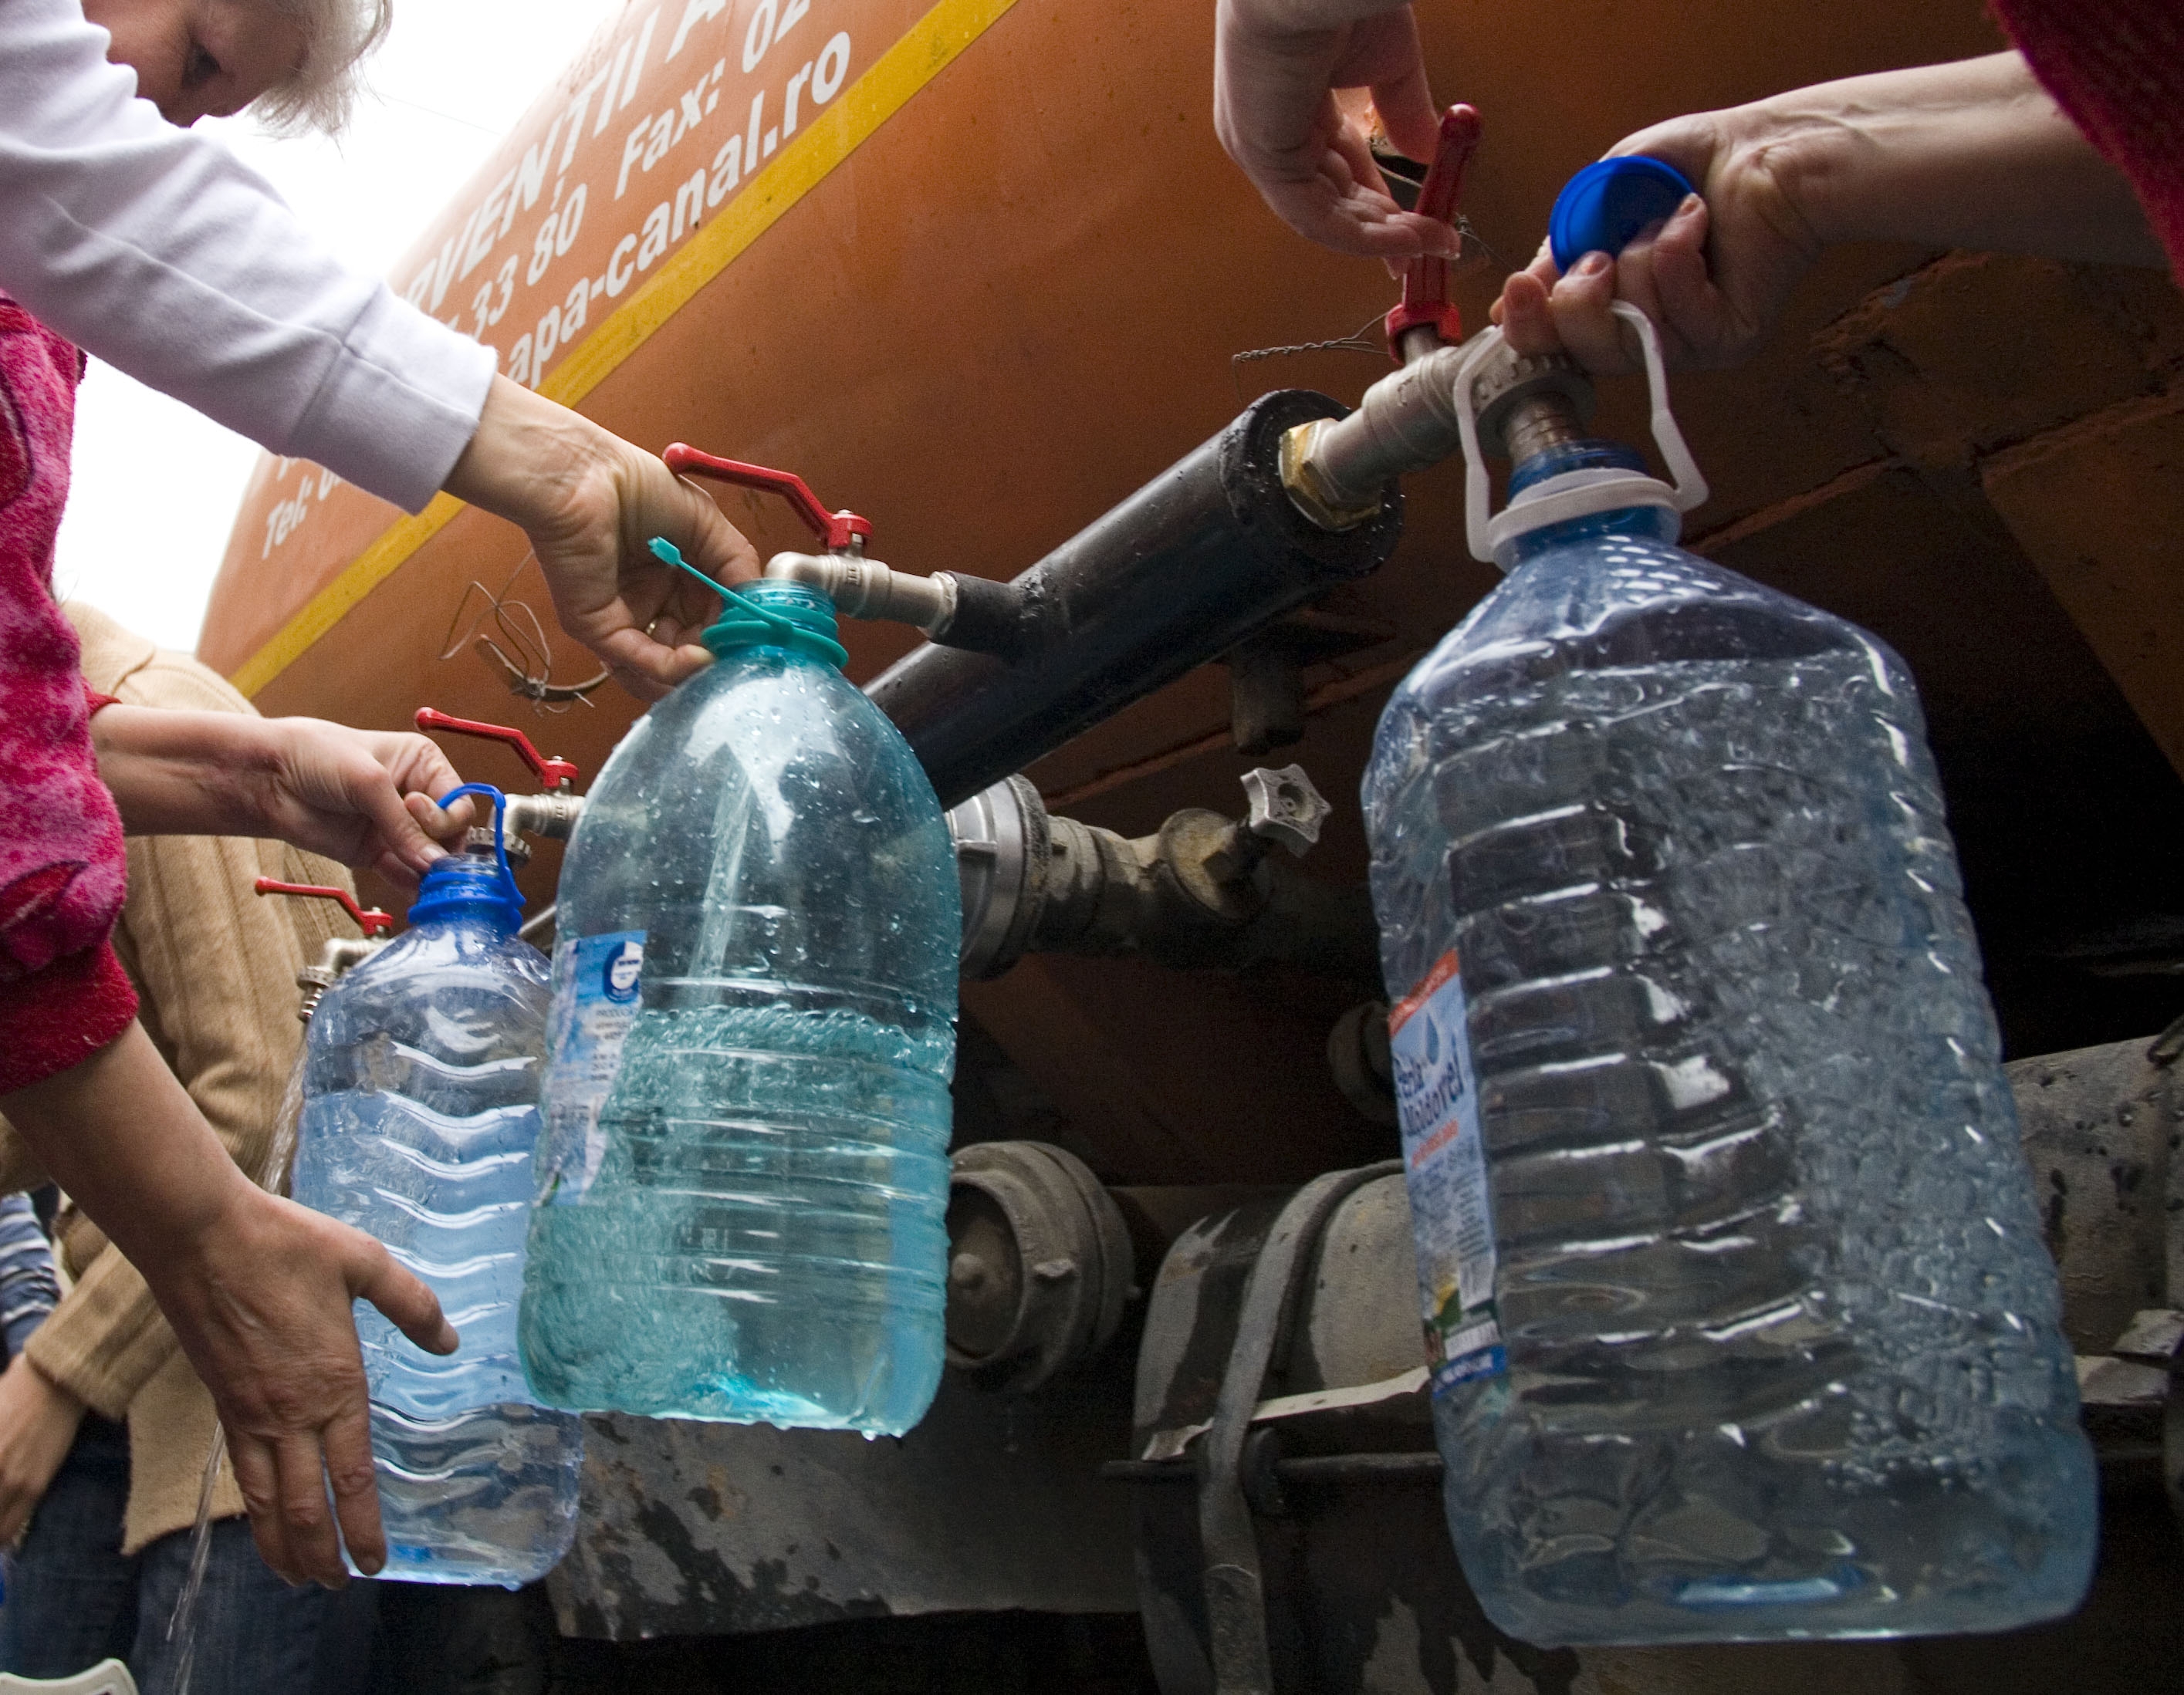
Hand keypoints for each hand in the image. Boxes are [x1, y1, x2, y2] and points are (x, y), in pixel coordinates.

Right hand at [0, 1022, 457, 1586]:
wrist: (202, 1237)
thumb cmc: (287, 1245)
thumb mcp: (367, 1264)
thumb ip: (413, 1306)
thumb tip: (448, 1342)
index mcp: (334, 1384)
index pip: (352, 1477)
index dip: (364, 1527)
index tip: (376, 1563)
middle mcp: (291, 1412)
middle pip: (307, 1507)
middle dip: (325, 1555)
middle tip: (341, 1586)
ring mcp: (250, 1412)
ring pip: (268, 1501)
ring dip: (285, 1546)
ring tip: (302, 1579)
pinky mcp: (222, 1403)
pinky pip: (242, 1473)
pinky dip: (254, 1511)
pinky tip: (263, 1519)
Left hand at [249, 720, 472, 886]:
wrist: (267, 778)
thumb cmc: (316, 757)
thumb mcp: (367, 782)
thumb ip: (403, 825)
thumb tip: (435, 863)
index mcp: (423, 765)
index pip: (457, 800)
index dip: (446, 815)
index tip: (414, 811)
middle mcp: (417, 796)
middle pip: (451, 833)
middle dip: (442, 848)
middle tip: (424, 857)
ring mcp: (396, 828)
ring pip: (431, 857)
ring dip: (431, 873)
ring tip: (430, 885)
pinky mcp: (376, 853)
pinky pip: (404, 875)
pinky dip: (412, 887)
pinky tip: (418, 896)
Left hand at [445, 377, 761, 700]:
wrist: (582, 479)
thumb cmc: (639, 488)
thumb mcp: (708, 525)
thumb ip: (737, 566)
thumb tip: (757, 612)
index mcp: (673, 577)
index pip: (709, 617)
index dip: (732, 630)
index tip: (756, 638)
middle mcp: (649, 602)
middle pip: (689, 646)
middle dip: (715, 655)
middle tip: (738, 657)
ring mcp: (623, 619)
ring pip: (663, 665)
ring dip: (694, 672)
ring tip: (718, 664)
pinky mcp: (599, 629)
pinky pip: (638, 659)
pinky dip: (671, 667)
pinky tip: (697, 658)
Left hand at [1214, 0, 1456, 259]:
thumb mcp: (1389, 66)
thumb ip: (1405, 114)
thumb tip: (1428, 153)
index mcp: (1296, 106)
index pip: (1338, 172)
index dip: (1382, 205)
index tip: (1423, 228)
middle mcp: (1271, 133)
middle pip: (1332, 202)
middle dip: (1385, 232)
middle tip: (1430, 249)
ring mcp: (1262, 149)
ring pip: (1326, 218)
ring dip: (1382, 240)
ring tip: (1429, 245)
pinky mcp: (1263, 159)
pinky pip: (1316, 217)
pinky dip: (1363, 237)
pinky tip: (1405, 239)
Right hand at [1491, 106, 1821, 373]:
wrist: (1767, 150)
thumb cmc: (1692, 166)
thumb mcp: (1599, 198)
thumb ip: (1556, 249)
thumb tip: (1509, 300)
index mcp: (1609, 303)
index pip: (1553, 342)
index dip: (1530, 326)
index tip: (1519, 291)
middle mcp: (1646, 332)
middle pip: (1584, 355)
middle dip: (1578, 303)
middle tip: (1598, 257)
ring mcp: (1686, 343)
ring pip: (1628, 335)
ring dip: (1638, 262)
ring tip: (1668, 219)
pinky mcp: (1726, 340)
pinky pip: (1677, 317)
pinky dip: (1677, 256)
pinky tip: (1696, 222)